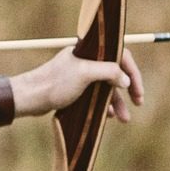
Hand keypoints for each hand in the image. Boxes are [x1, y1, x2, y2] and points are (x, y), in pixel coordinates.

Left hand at [10, 46, 143, 120]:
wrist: (30, 97)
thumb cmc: (55, 83)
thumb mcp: (84, 74)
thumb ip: (108, 72)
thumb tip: (125, 79)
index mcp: (89, 51)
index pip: (119, 55)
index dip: (132, 71)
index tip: (137, 90)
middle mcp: (87, 60)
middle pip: (115, 71)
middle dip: (128, 88)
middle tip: (139, 102)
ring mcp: (80, 75)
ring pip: (106, 87)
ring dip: (117, 101)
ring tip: (124, 119)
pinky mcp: (74, 89)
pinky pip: (95, 96)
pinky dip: (103, 105)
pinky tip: (107, 116)